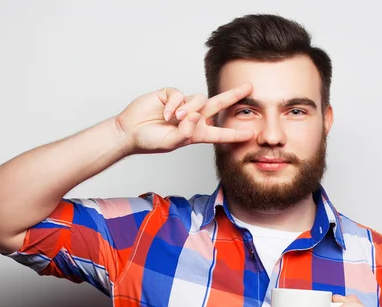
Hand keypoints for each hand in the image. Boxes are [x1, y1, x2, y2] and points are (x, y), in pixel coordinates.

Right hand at [114, 82, 254, 154]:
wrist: (130, 131)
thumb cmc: (150, 141)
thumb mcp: (170, 143)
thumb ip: (185, 133)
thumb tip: (195, 116)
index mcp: (196, 133)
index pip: (219, 133)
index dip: (234, 134)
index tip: (251, 134)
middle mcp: (192, 118)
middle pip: (218, 105)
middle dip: (233, 95)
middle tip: (249, 88)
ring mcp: (182, 105)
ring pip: (198, 99)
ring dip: (188, 109)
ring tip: (175, 119)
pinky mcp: (170, 95)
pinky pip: (179, 95)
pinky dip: (173, 104)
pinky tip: (165, 113)